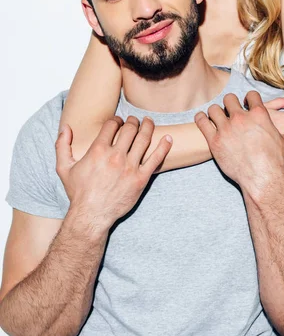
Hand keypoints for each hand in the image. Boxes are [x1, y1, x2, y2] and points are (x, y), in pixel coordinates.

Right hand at [55, 116, 171, 229]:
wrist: (91, 215)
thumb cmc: (78, 192)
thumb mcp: (64, 168)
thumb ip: (62, 146)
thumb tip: (65, 128)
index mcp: (98, 150)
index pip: (112, 125)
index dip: (116, 120)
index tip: (118, 121)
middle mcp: (115, 156)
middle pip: (130, 129)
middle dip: (132, 121)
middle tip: (134, 121)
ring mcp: (130, 167)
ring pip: (144, 139)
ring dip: (148, 127)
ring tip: (148, 122)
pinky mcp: (141, 179)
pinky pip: (156, 159)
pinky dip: (164, 146)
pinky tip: (168, 138)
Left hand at [195, 91, 283, 196]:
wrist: (262, 179)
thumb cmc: (276, 163)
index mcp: (259, 114)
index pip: (250, 95)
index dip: (248, 98)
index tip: (246, 103)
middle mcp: (241, 118)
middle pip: (229, 99)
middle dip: (230, 103)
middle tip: (229, 110)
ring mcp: (226, 128)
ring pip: (214, 109)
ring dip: (215, 112)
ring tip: (216, 116)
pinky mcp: (214, 141)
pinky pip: (202, 122)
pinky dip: (201, 119)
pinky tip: (202, 119)